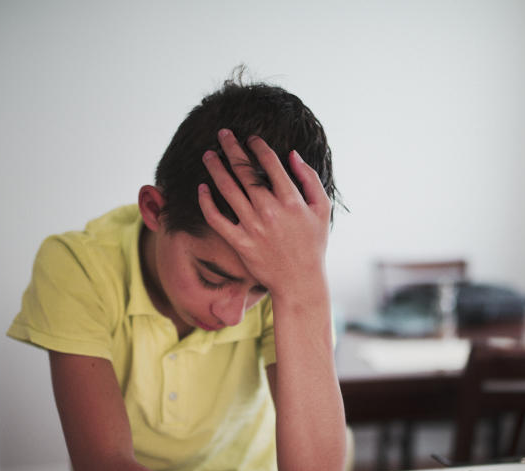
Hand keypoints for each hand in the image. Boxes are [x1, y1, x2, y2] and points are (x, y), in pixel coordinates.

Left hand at [198, 129, 330, 296]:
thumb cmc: (313, 244)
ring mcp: (253, 227)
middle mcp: (270, 211)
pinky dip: (207, 202)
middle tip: (222, 134)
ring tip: (209, 154)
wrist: (299, 282)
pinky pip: (217, 219)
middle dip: (232, 149)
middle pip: (245, 172)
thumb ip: (310, 179)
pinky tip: (202, 188)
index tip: (250, 138)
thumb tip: (292, 155)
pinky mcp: (240, 243)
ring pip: (228, 190)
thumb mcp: (322, 210)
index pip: (270, 164)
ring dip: (216, 168)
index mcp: (291, 200)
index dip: (257, 147)